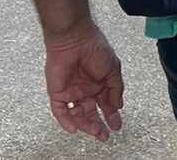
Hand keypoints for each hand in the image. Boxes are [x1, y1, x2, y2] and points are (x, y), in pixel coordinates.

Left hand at [45, 24, 123, 140]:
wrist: (74, 41)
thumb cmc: (95, 48)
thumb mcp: (113, 70)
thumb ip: (116, 89)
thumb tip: (118, 104)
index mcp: (100, 82)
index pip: (105, 103)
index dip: (112, 114)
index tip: (117, 124)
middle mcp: (85, 89)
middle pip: (91, 112)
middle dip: (99, 124)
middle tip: (104, 134)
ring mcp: (71, 92)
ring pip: (77, 114)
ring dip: (86, 124)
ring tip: (95, 131)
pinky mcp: (57, 93)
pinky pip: (60, 111)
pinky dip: (66, 121)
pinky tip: (74, 128)